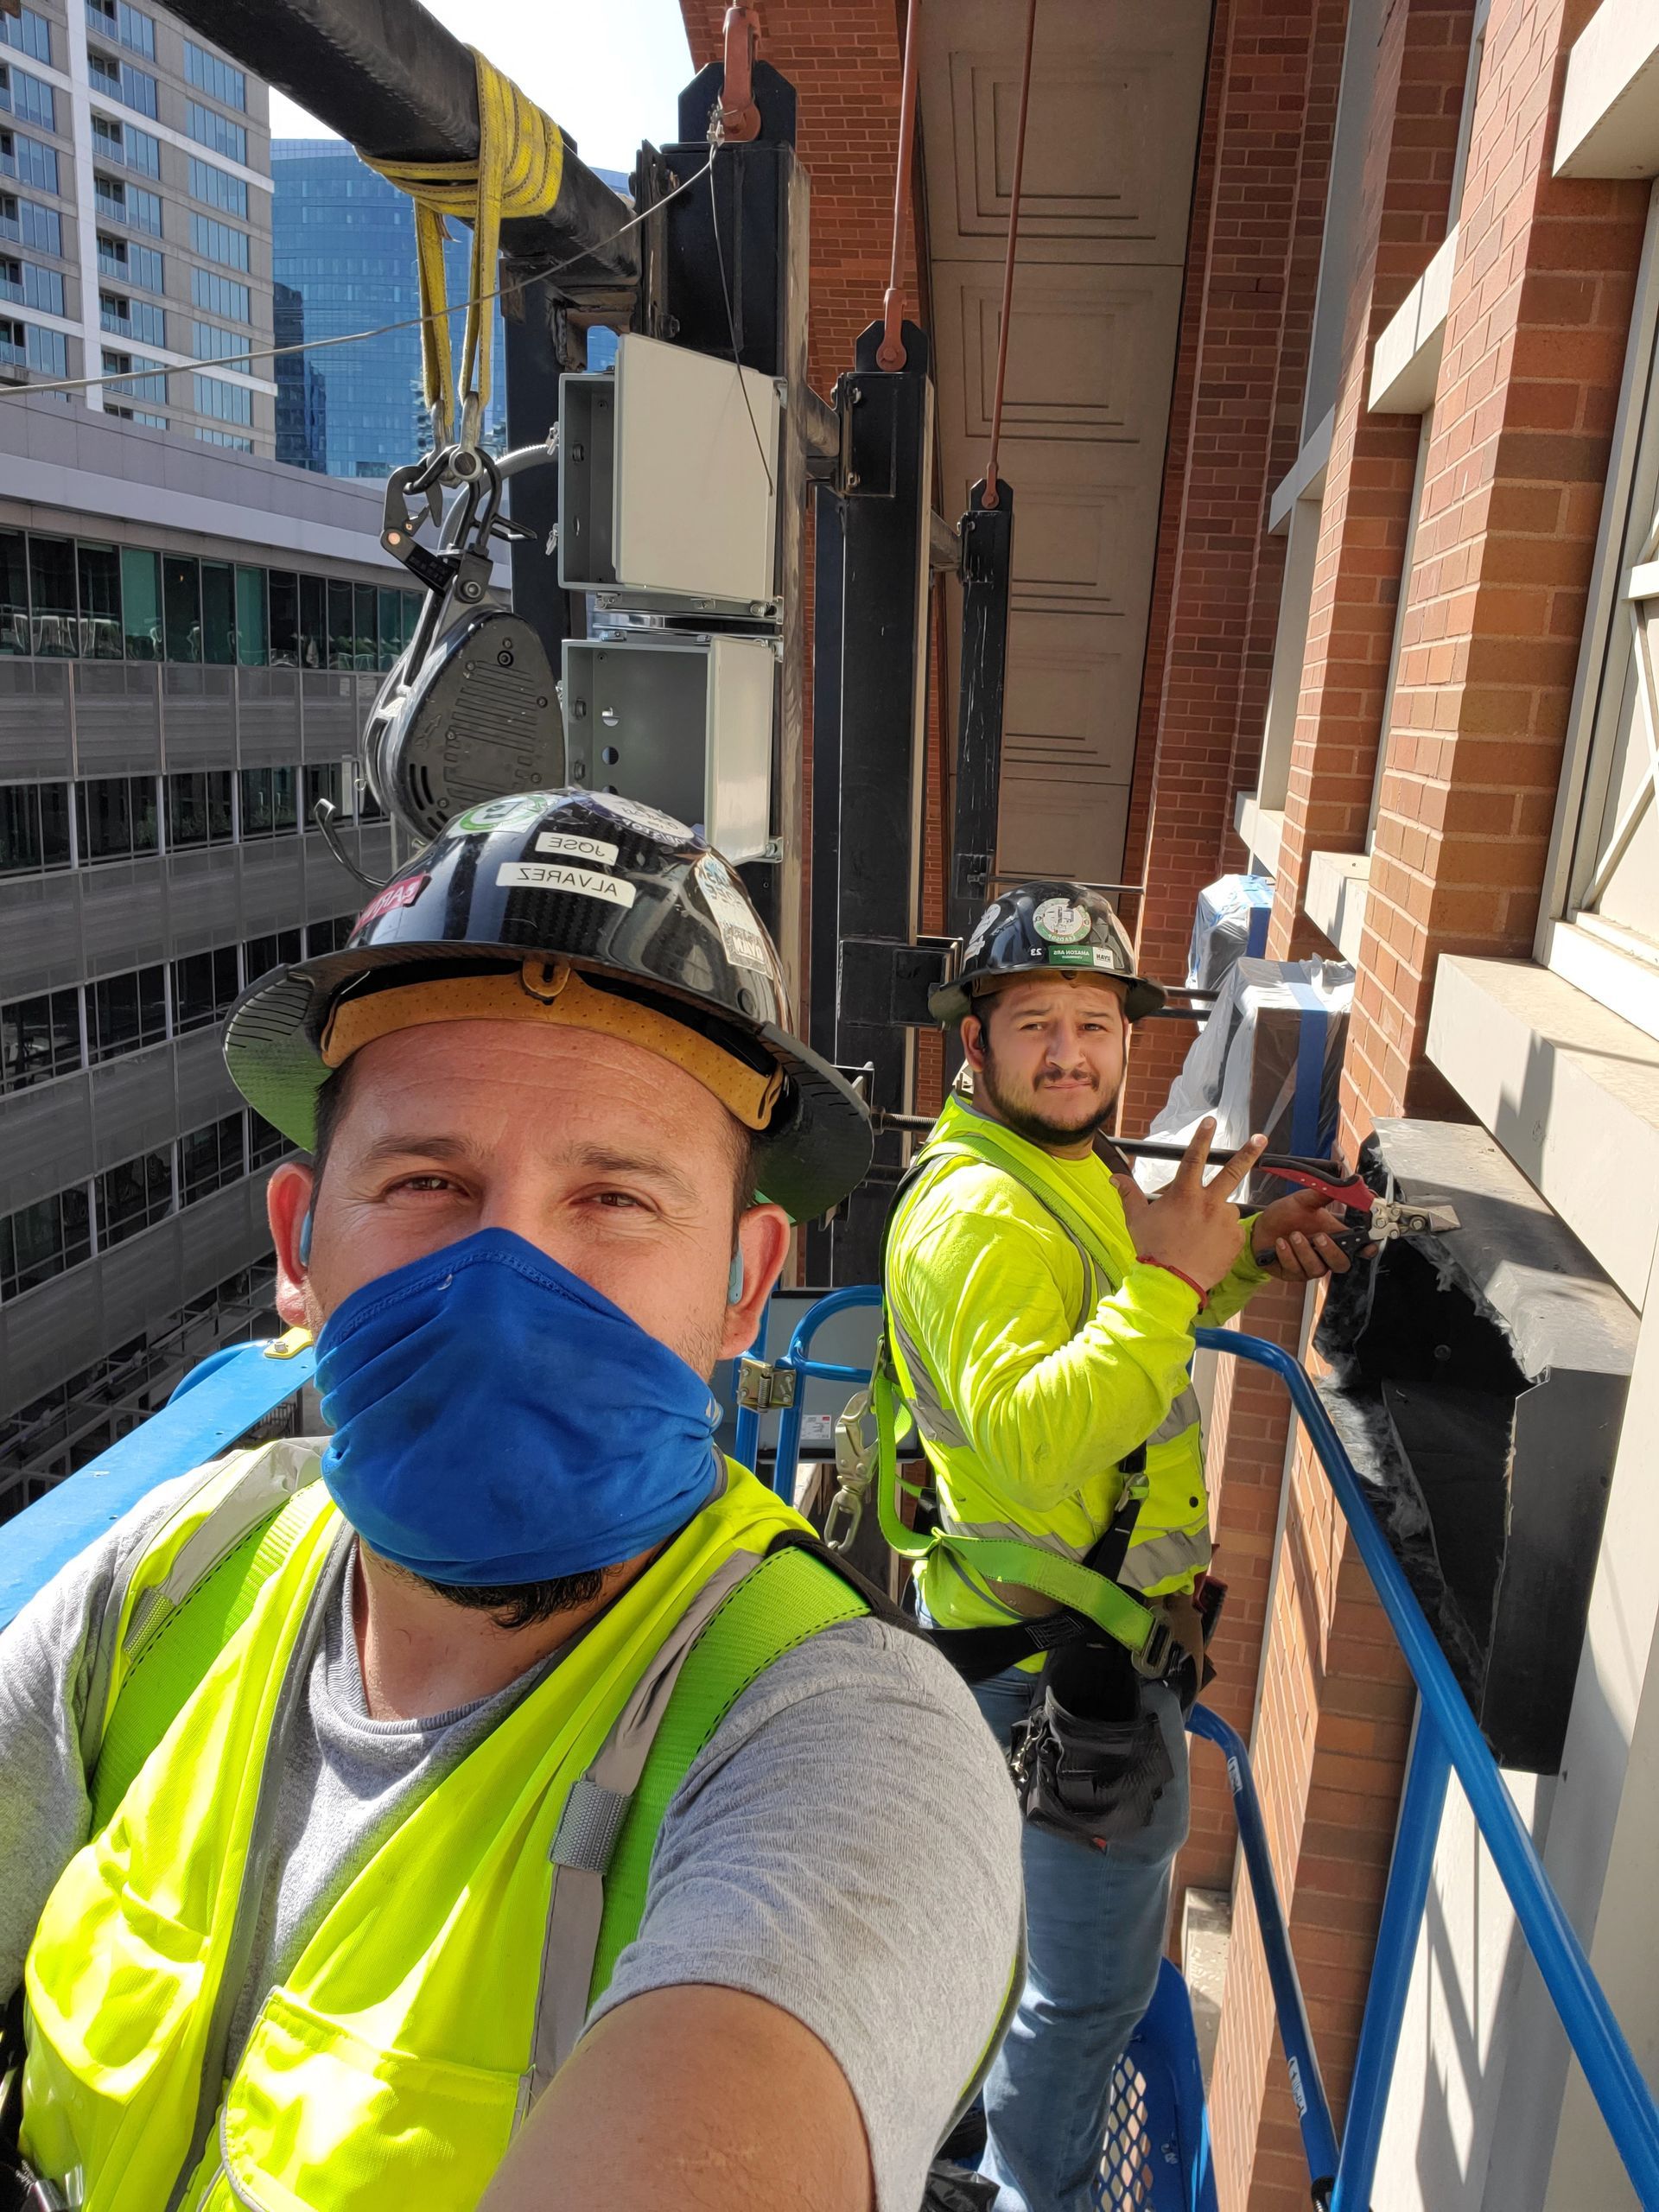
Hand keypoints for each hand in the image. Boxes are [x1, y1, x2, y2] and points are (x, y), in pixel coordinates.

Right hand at [1113, 1119, 1266, 1294]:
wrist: (1172, 1282)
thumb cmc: (1152, 1249)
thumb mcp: (1137, 1219)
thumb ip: (1129, 1193)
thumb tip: (1114, 1177)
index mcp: (1185, 1194)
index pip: (1194, 1157)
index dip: (1202, 1137)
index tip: (1211, 1121)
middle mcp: (1209, 1202)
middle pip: (1232, 1171)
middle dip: (1248, 1153)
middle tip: (1261, 1138)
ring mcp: (1225, 1221)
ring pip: (1225, 1209)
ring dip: (1217, 1215)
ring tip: (1201, 1235)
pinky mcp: (1236, 1239)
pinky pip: (1232, 1231)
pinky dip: (1223, 1235)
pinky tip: (1209, 1246)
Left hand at [1250, 1188, 1371, 1280]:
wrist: (1260, 1228)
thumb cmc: (1285, 1216)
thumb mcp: (1303, 1200)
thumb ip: (1323, 1194)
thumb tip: (1343, 1181)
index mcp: (1334, 1236)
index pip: (1358, 1247)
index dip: (1367, 1249)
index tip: (1368, 1245)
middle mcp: (1325, 1254)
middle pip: (1342, 1264)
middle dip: (1331, 1251)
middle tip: (1319, 1237)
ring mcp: (1310, 1266)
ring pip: (1317, 1269)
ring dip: (1305, 1251)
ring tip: (1293, 1235)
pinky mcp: (1293, 1274)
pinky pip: (1295, 1269)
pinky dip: (1287, 1255)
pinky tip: (1280, 1243)